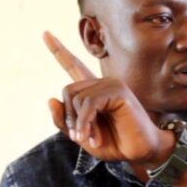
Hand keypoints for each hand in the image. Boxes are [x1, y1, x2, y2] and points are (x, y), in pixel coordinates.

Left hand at [43, 32, 172, 167]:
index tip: (45, 34)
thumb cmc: (115, 144)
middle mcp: (101, 84)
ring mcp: (111, 84)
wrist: (141, 152)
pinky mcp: (118, 90)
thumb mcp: (82, 136)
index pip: (72, 65)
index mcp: (92, 92)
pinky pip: (89, 103)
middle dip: (70, 118)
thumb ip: (65, 121)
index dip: (58, 50)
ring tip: (92, 138)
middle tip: (82, 136)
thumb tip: (50, 99)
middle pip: (67, 90)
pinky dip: (86, 122)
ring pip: (77, 98)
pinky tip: (93, 136)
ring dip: (80, 124)